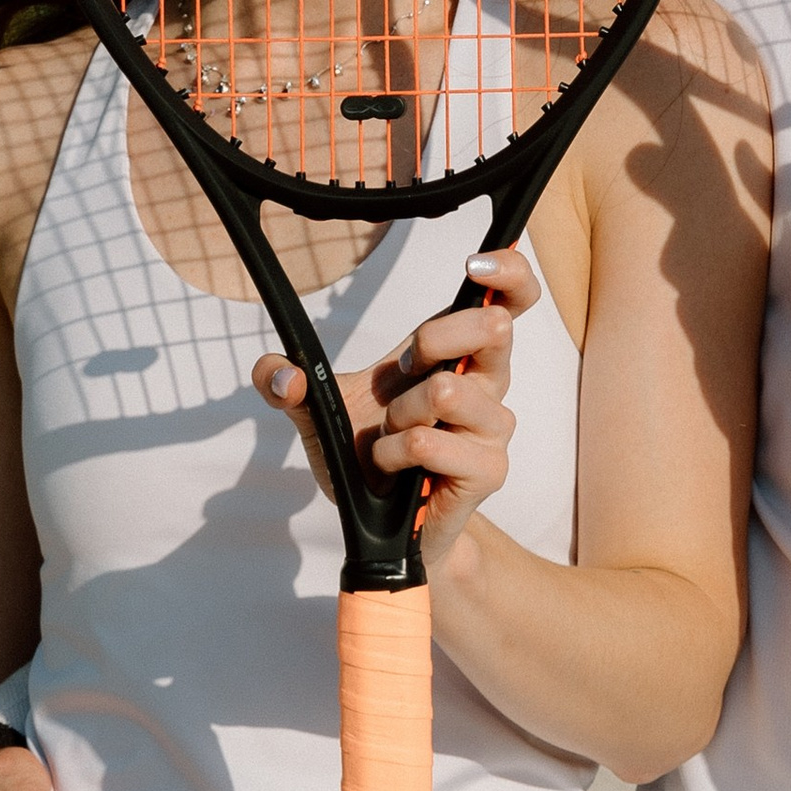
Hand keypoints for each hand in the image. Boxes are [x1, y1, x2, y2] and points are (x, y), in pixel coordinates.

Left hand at [256, 244, 534, 579]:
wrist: (382, 528)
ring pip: (447, 392)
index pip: (509, 299)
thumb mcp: (317, 410)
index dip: (508, 273)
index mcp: (459, 353)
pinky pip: (429, 444)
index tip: (472, 263)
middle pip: (493, 328)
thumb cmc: (367, 455)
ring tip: (392, 435)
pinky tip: (393, 466)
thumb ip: (284, 382)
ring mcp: (493, 427)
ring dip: (400, 416)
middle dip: (432, 341)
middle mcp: (488, 382)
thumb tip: (280, 373)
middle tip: (403, 371)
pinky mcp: (488, 469)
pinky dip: (395, 453)